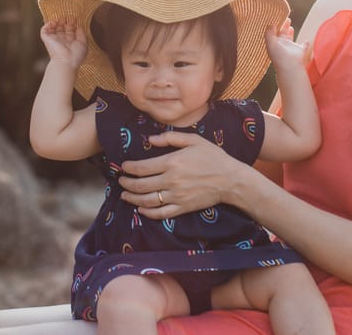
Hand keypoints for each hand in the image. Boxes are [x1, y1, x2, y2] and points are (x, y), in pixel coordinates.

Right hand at [40, 19, 87, 68]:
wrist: (66, 62)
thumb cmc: (76, 55)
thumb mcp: (83, 43)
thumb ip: (82, 34)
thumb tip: (80, 26)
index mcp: (71, 42)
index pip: (70, 31)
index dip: (72, 24)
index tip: (75, 18)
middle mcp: (62, 41)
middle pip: (62, 28)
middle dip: (64, 22)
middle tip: (67, 16)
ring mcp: (54, 40)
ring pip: (53, 28)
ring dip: (56, 22)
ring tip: (60, 18)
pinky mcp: (47, 40)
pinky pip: (44, 31)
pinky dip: (47, 25)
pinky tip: (53, 22)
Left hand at [118, 131, 246, 218]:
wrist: (230, 180)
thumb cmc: (213, 157)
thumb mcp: (194, 140)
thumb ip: (171, 138)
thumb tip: (150, 139)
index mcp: (172, 162)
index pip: (142, 167)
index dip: (129, 168)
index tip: (123, 166)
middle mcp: (171, 181)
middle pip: (141, 185)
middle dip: (127, 183)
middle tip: (121, 181)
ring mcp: (176, 196)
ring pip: (147, 200)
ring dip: (133, 198)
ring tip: (125, 195)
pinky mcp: (182, 207)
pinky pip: (161, 213)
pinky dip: (148, 213)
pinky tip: (141, 209)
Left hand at [265, 18, 310, 70]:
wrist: (290, 66)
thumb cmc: (279, 57)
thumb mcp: (270, 43)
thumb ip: (269, 33)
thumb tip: (270, 24)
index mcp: (275, 43)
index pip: (274, 32)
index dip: (275, 25)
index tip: (277, 17)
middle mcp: (282, 45)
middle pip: (282, 33)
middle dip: (283, 26)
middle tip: (285, 18)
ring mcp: (291, 48)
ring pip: (290, 38)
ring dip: (290, 32)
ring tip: (290, 26)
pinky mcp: (300, 51)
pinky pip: (303, 46)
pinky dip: (305, 43)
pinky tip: (306, 41)